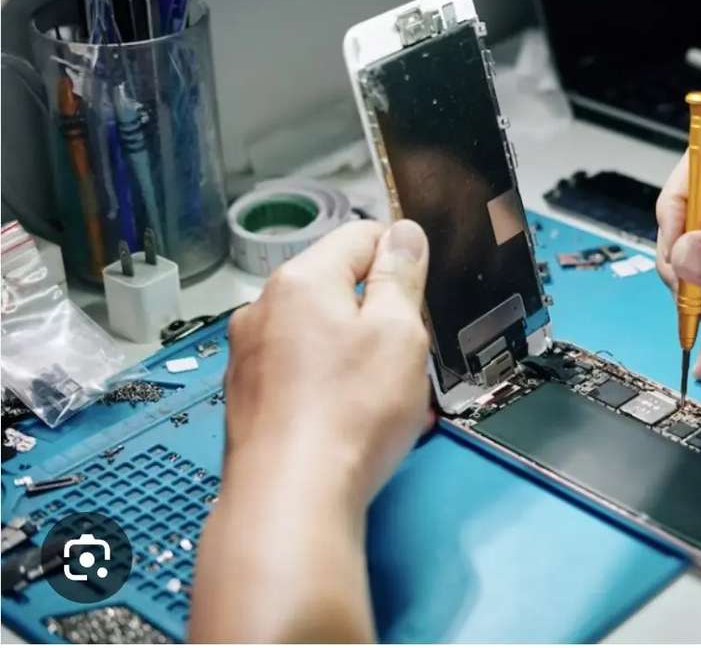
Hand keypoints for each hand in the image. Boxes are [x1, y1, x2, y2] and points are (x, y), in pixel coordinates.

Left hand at [191, 219, 430, 641]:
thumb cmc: (351, 413)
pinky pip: (296, 370)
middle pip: (334, 285)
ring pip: (315, 331)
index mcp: (302, 280)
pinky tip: (347, 418)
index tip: (423, 285)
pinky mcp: (245, 397)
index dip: (399, 252)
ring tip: (380, 393)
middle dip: (375, 309)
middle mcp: (263, 308)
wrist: (290, 498)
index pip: (359, 236)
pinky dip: (324, 381)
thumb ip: (401, 275)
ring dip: (351, 347)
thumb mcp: (400, 333)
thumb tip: (403, 233)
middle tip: (408, 351)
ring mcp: (248, 355)